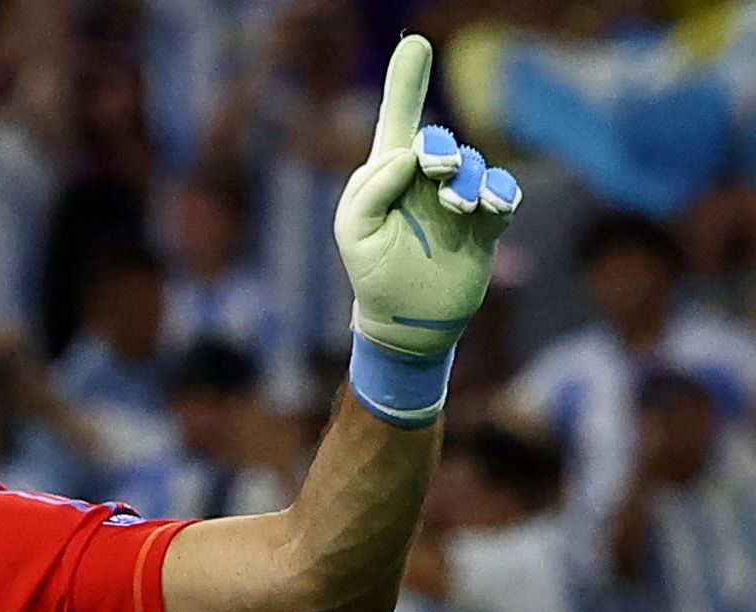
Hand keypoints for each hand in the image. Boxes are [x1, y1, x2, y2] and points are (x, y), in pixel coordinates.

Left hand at [334, 36, 520, 358]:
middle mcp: (425, 181)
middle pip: (440, 141)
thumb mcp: (354, 231)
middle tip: (434, 167)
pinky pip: (504, 194)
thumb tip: (407, 156)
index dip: (408, 81)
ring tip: (454, 206)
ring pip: (473, 167)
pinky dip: (499, 194)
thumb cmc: (372, 273)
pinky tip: (489, 206)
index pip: (400, 120)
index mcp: (388, 176)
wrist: (407, 321)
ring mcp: (459, 201)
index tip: (416, 44)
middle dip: (440, 147)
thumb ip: (371, 187)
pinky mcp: (487, 224)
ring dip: (466, 180)